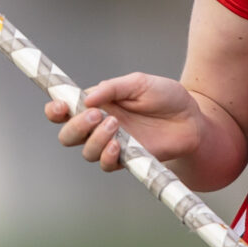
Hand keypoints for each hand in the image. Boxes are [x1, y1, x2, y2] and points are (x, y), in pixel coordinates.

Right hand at [44, 72, 203, 171]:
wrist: (192, 118)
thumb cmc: (166, 97)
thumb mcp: (139, 82)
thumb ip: (112, 88)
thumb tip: (87, 98)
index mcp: (97, 104)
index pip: (65, 110)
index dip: (54, 110)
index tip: (59, 106)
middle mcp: (99, 126)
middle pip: (67, 135)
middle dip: (74, 126)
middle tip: (95, 115)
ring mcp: (112, 144)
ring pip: (85, 151)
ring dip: (95, 139)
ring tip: (115, 125)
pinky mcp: (126, 159)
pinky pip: (106, 164)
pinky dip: (107, 155)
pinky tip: (119, 145)